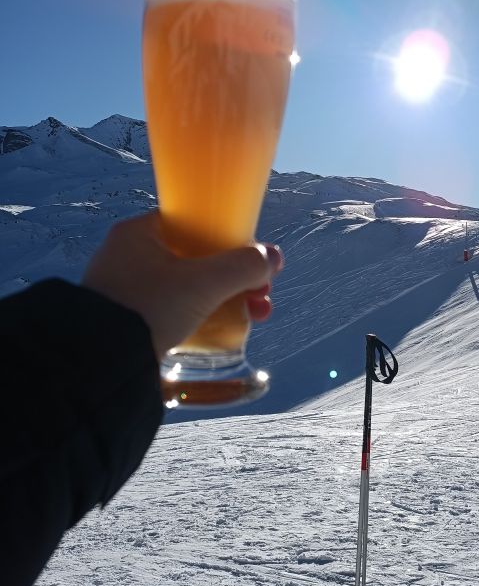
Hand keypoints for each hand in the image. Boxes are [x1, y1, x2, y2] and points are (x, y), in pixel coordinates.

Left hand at [83, 212, 282, 359]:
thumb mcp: (203, 284)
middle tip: (261, 298)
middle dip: (237, 278)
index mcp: (139, 233)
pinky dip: (199, 316)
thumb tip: (273, 256)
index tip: (255, 263)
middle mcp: (128, 255)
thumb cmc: (147, 308)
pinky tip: (218, 332)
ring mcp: (125, 288)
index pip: (194, 224)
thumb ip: (243, 266)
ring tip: (253, 319)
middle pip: (197, 258)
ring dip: (225, 298)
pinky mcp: (125, 318)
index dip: (231, 240)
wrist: (97, 362)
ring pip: (187, 285)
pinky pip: (171, 308)